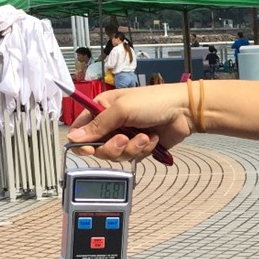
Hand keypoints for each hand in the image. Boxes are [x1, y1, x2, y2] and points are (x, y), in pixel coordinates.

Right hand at [66, 83, 192, 161]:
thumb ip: (98, 124)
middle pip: (98, 148)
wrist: (184, 111)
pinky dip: (143, 149)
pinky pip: (133, 157)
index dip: (82, 142)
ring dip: (131, 148)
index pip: (81, 130)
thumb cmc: (154, 101)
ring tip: (144, 136)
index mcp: (103, 109)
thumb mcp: (122, 109)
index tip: (90, 149)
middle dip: (112, 147)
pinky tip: (152, 138)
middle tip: (124, 138)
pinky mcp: (140, 147)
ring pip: (117, 155)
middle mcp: (112, 124)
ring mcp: (126, 136)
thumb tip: (74, 137)